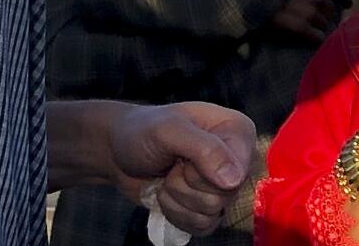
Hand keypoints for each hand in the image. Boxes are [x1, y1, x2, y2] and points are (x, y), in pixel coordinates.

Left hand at [109, 102, 256, 235]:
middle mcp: (236, 158)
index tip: (183, 158)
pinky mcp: (207, 208)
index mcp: (236, 130)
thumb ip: (204, 148)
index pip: (239, 170)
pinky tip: (167, 193)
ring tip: (167, 176)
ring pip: (212, 213)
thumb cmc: (143, 131)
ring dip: (178, 198)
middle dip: (187, 185)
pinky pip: (202, 227)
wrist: (118, 152)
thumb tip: (234, 180)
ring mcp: (222, 185)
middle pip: (225, 195)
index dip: (206, 173)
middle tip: (172, 165)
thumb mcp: (169, 130)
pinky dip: (176, 213)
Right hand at [271, 0, 350, 41]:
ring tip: (306, 26)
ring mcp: (308, 12)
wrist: (248, 2)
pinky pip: (319, 38)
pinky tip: (305, 37)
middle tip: (313, 18)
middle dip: (327, 16)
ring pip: (326, 26)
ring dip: (319, 28)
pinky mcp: (300, 27)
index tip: (343, 5)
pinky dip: (315, 40)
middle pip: (333, 12)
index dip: (343, 0)